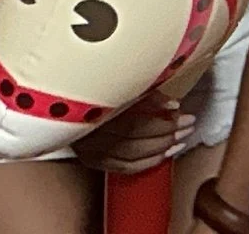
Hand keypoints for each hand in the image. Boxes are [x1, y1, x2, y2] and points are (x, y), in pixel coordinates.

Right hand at [72, 94, 194, 173]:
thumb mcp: (118, 80)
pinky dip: (146, 164)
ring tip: (180, 141)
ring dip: (160, 150)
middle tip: (188, 126)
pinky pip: (122, 168)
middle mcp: (90, 132)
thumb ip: (145, 93)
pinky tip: (163, 156)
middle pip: (134, 140)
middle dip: (166, 134)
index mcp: (95, 108)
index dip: (163, 120)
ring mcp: (89, 149)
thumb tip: (173, 106)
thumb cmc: (95, 83)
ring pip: (130, 156)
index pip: (135, 121)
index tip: (184, 112)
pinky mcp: (90, 159)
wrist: (61, 97)